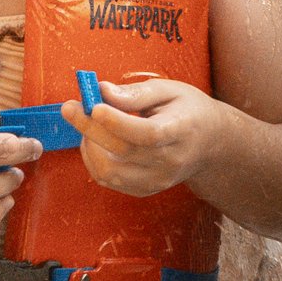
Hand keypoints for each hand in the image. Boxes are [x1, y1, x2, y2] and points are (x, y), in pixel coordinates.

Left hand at [68, 74, 235, 200]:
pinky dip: (93, 160)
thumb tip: (102, 91)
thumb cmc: (187, 110)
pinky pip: (108, 180)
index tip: (93, 106)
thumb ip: (136, 92)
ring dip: (89, 146)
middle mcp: (170, 161)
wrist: (210, 144)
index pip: (147, 133)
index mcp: (181, 130)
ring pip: (109, 171)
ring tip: (89, 125)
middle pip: (122, 151)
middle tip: (71, 107)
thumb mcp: (170, 90)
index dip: (118, 122)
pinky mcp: (145, 190)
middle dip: (89, 129)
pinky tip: (96, 141)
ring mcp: (157, 180)